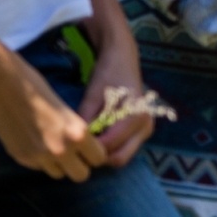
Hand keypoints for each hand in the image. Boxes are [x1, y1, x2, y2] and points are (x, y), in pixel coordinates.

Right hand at [0, 51, 106, 181]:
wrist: (4, 87)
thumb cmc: (39, 90)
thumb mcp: (68, 111)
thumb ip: (76, 133)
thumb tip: (83, 149)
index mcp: (78, 134)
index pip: (99, 159)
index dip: (95, 154)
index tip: (91, 148)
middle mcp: (61, 150)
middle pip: (81, 175)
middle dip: (80, 166)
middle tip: (76, 154)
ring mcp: (39, 157)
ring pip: (58, 174)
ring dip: (59, 165)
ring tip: (53, 146)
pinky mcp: (21, 159)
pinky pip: (39, 167)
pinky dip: (40, 160)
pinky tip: (34, 142)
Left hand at [77, 35, 152, 167]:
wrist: (123, 58)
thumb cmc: (108, 73)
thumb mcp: (93, 95)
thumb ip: (85, 120)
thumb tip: (72, 144)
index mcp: (135, 116)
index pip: (108, 146)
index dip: (88, 150)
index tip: (70, 148)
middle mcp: (145, 126)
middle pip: (119, 158)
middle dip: (97, 157)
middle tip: (78, 149)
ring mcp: (146, 129)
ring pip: (122, 156)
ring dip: (104, 154)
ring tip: (86, 143)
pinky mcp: (142, 130)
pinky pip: (124, 148)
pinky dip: (109, 148)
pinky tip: (95, 137)